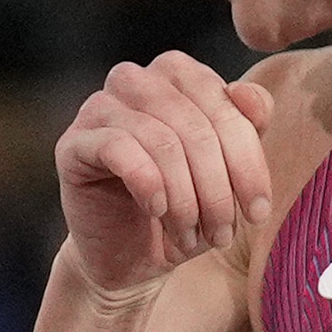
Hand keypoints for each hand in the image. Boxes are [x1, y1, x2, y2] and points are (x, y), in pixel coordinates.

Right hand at [55, 54, 277, 301]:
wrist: (131, 256)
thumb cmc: (185, 209)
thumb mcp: (230, 174)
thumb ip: (248, 128)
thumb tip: (249, 95)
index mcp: (178, 76)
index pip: (224, 104)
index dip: (247, 161)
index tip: (257, 211)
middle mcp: (136, 81)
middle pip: (195, 126)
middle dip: (217, 189)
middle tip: (223, 234)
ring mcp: (99, 107)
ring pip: (161, 141)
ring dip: (185, 199)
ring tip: (192, 237)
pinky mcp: (74, 143)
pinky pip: (118, 149)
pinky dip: (148, 184)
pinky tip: (157, 211)